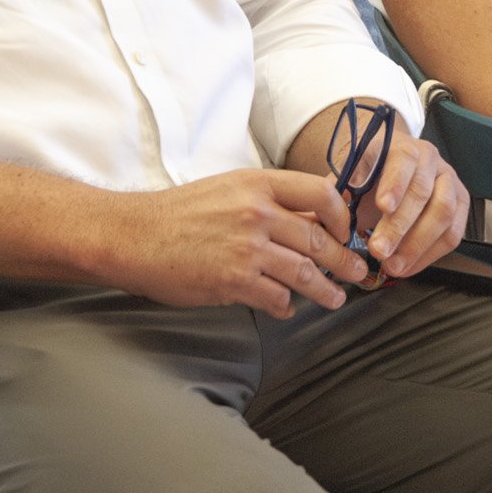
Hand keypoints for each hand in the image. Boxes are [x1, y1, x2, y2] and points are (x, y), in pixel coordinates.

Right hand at [100, 169, 369, 316]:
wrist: (134, 236)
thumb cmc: (179, 213)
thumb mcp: (229, 190)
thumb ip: (270, 200)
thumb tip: (313, 213)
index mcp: (259, 184)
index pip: (322, 192)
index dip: (343, 215)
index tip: (346, 231)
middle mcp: (257, 212)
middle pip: (319, 238)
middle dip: (343, 261)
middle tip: (357, 274)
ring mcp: (247, 248)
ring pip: (304, 273)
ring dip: (325, 290)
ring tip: (336, 298)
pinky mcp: (234, 281)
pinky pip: (276, 298)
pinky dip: (286, 306)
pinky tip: (287, 309)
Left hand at [353, 131, 470, 280]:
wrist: (390, 166)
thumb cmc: (369, 173)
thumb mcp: (350, 174)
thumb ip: (339, 192)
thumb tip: (323, 215)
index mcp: (402, 145)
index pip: (403, 161)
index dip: (395, 184)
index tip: (382, 207)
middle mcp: (431, 160)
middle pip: (423, 192)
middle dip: (400, 226)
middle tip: (378, 251)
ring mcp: (450, 181)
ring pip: (444, 214)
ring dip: (417, 245)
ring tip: (392, 265)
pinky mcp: (460, 204)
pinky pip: (453, 233)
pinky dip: (430, 255)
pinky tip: (407, 266)